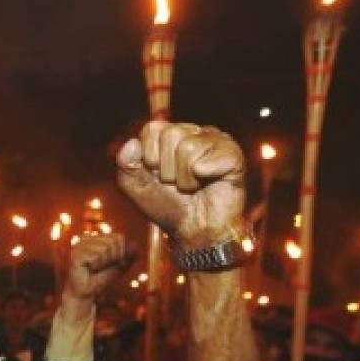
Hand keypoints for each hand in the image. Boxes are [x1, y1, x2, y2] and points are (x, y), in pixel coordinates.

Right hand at [63, 233, 129, 304]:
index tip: (113, 263)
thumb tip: (136, 245)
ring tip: (95, 268)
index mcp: (96, 238)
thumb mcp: (119, 266)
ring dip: (104, 263)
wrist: (86, 294)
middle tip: (103, 267)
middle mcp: (87, 238)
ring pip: (104, 248)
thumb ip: (128, 256)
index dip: (120, 252)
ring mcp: (79, 246)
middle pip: (112, 241)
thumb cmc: (101, 279)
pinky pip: (95, 256)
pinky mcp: (75, 255)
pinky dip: (96, 265)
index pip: (118, 237)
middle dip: (113, 257)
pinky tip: (89, 269)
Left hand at [116, 121, 245, 246]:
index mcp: (170, 135)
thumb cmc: (168, 206)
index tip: (158, 176)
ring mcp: (216, 141)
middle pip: (172, 135)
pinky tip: (210, 181)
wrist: (194, 231)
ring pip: (190, 147)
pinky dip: (207, 174)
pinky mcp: (233, 155)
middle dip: (168, 169)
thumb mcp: (137, 187)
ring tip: (192, 187)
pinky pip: (215, 156)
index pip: (152, 129)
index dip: (150, 158)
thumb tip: (131, 143)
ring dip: (185, 178)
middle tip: (177, 184)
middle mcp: (194, 132)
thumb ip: (125, 165)